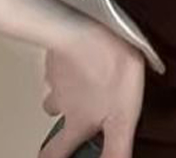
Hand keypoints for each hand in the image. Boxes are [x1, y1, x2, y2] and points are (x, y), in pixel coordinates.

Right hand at [38, 20, 144, 157]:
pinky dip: (66, 61)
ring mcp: (56, 75)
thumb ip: (118, 149)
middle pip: (51, 117)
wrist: (87, 30)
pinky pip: (59, 61)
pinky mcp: (57, 51)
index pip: (54, 154)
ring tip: (81, 77)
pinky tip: (81, 51)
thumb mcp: (123, 117)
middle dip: (57, 118)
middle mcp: (61, 103)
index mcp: (77, 122)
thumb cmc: (108, 72)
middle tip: (69, 115)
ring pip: (56, 87)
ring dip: (64, 87)